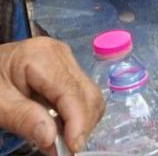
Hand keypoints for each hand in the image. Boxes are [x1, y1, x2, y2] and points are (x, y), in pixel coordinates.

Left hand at [0, 36, 102, 154]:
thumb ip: (23, 118)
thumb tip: (51, 139)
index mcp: (43, 57)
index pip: (72, 91)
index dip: (78, 121)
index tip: (73, 148)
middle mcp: (62, 55)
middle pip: (87, 93)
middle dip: (82, 124)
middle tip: (65, 150)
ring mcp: (67, 61)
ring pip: (90, 96)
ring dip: (81, 122)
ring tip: (61, 142)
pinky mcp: (68, 70)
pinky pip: (82, 95)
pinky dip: (76, 116)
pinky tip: (61, 129)